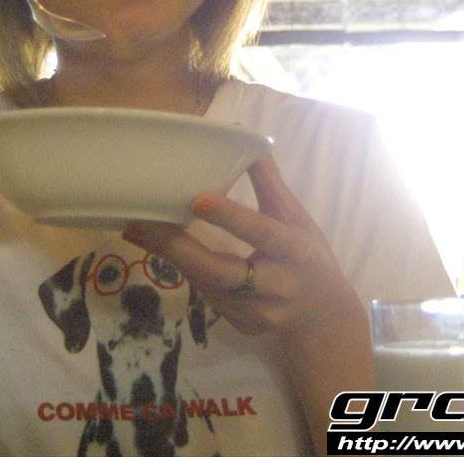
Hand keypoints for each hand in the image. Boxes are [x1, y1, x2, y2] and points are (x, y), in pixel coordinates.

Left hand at [121, 154, 364, 338]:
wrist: (324, 315)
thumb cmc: (307, 254)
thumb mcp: (296, 217)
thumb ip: (269, 182)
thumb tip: (247, 138)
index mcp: (294, 250)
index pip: (261, 232)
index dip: (230, 217)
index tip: (197, 199)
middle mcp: (277, 286)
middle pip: (221, 272)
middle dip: (178, 249)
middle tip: (139, 225)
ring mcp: (258, 312)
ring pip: (207, 285)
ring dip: (172, 257)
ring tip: (139, 231)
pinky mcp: (242, 325)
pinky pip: (208, 296)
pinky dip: (186, 272)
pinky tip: (163, 251)